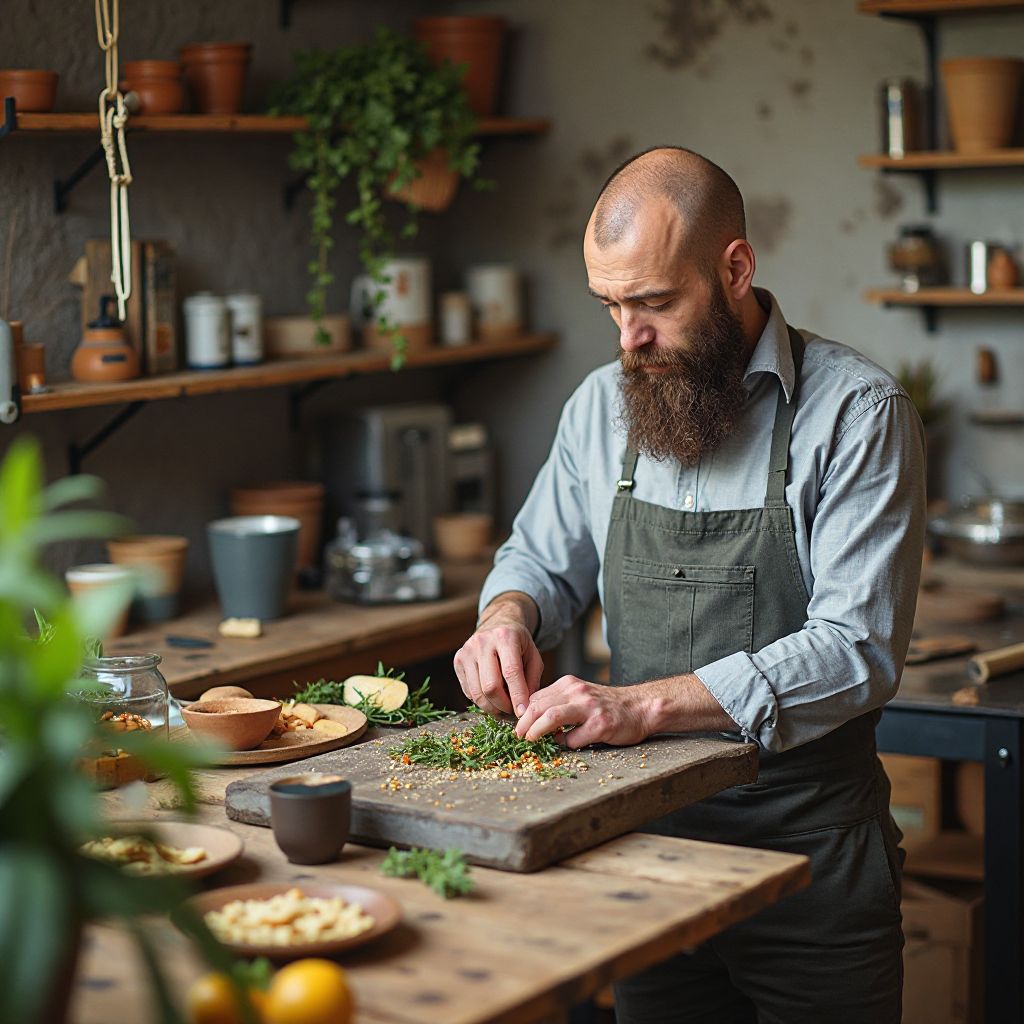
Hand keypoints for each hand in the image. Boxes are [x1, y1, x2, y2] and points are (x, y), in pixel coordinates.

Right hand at [454, 598, 543, 716]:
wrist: (497, 625)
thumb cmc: (519, 644)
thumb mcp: (534, 656)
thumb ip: (532, 681)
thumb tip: (524, 708)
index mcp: (505, 637)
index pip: (511, 672)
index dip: (517, 696)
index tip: (523, 713)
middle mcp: (482, 642)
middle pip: (490, 686)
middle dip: (503, 706)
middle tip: (513, 712)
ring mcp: (466, 651)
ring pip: (477, 693)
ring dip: (492, 708)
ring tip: (504, 710)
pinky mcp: (458, 661)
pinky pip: (468, 691)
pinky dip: (481, 701)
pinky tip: (492, 699)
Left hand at [514, 675, 652, 748]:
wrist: (641, 707)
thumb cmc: (607, 705)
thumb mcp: (580, 695)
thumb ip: (559, 702)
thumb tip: (532, 720)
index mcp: (569, 684)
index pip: (536, 697)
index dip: (523, 713)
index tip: (519, 726)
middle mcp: (578, 692)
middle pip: (538, 705)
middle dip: (523, 723)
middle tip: (518, 736)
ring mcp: (589, 708)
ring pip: (551, 716)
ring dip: (536, 731)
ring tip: (531, 740)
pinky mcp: (601, 725)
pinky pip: (574, 738)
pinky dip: (567, 744)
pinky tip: (570, 744)